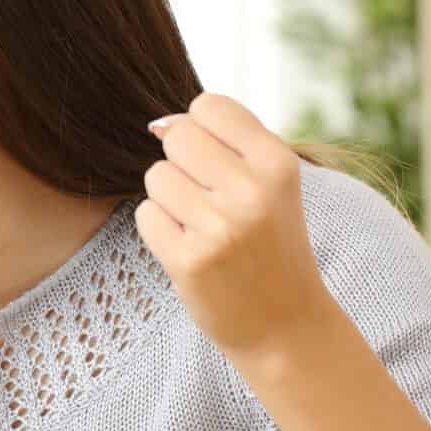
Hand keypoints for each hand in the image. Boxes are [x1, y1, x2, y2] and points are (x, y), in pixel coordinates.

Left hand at [136, 93, 338, 363]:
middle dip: (182, 165)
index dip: (201, 130)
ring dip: (169, 201)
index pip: (208, 105)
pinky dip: (159, 231)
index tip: (218, 164)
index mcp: (278, 163)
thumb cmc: (269, 245)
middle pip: (177, 137)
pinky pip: (146, 215)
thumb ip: (226, 143)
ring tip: (204, 228)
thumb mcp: (269, 185)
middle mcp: (253, 190)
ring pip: (156, 176)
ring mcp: (220, 226)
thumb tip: (159, 123)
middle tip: (209, 201)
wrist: (285, 325)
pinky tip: (191, 250)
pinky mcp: (189, 259)